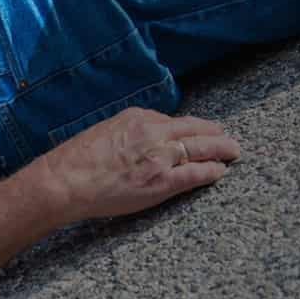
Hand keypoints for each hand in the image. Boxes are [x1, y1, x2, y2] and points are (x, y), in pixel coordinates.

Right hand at [37, 108, 240, 222]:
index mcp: (137, 117)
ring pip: (202, 148)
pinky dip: (212, 171)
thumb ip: (129, 133)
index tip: (197, 131)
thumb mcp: (105, 132)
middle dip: (215, 133)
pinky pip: (197, 173)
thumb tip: (143, 140)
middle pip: (195, 129)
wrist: (66, 180)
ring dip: (222, 149)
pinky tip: (220, 171)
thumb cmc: (77, 159)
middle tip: (227, 138)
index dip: (189, 128)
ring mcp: (160, 156)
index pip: (173, 120)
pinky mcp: (163, 180)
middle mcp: (153, 132)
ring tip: (233, 151)